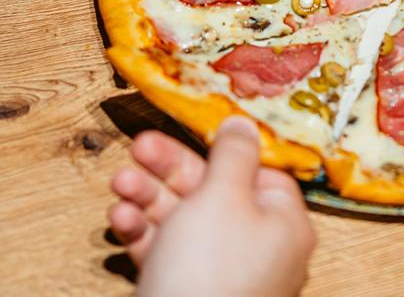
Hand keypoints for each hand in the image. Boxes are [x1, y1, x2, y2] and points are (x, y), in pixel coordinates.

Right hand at [108, 117, 315, 296]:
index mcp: (283, 224)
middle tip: (138, 149)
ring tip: (120, 184)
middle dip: (169, 170)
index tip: (193, 134)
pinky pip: (168, 254)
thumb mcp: (223, 195)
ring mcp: (222, 275)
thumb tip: (244, 123)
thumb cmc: (211, 272)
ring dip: (148, 197)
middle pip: (214, 193)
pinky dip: (144, 234)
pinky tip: (120, 220)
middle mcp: (257, 249)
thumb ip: (232, 154)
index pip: (260, 174)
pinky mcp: (188, 292)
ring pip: (184, 222)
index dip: (225, 153)